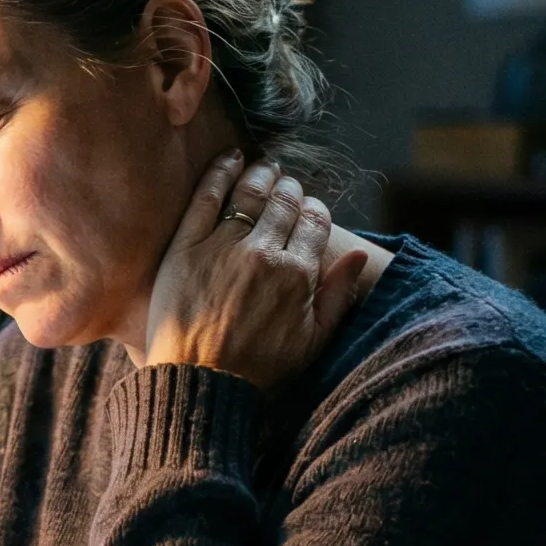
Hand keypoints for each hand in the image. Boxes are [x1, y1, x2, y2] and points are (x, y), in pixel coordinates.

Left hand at [144, 150, 368, 390]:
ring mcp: (223, 247)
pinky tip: (230, 159)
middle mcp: (263, 253)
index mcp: (298, 274)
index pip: (315, 221)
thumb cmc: (260, 370)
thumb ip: (338, 295)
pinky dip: (221, 171)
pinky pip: (206, 196)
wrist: (200, 386)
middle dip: (290, 188)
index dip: (315, 210)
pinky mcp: (186, 247)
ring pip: (249, 192)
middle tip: (286, 186)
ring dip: (262, 174)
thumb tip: (359, 255)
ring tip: (264, 170)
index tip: (309, 210)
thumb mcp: (313, 341)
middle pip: (284, 201)